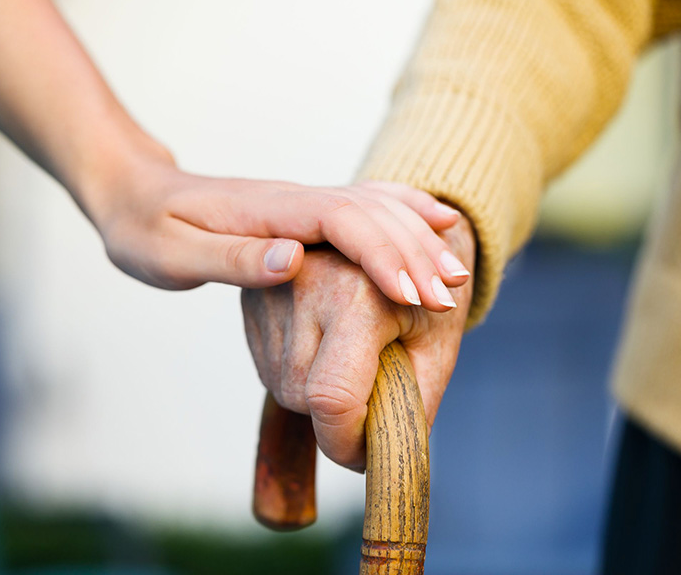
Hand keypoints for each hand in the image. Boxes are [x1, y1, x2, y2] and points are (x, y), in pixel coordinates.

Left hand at [79, 138, 470, 306]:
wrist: (134, 192)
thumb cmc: (145, 229)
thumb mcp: (172, 254)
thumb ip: (232, 259)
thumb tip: (294, 260)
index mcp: (267, 211)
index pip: (340, 221)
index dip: (381, 254)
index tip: (413, 294)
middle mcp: (293, 200)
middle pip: (369, 214)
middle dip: (413, 253)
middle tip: (450, 295)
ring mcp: (301, 202)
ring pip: (375, 208)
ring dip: (416, 238)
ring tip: (455, 273)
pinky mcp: (302, 212)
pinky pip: (364, 206)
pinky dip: (404, 211)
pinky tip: (435, 220)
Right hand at [242, 214, 475, 469]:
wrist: (398, 233)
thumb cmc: (426, 291)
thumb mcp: (436, 347)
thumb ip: (411, 405)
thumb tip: (377, 456)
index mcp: (357, 293)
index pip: (332, 397)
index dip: (346, 443)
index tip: (365, 456)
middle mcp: (303, 282)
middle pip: (302, 397)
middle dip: (336, 418)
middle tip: (372, 394)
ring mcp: (271, 287)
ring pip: (281, 386)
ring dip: (315, 396)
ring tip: (351, 359)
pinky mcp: (252, 295)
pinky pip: (268, 365)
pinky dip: (298, 373)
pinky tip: (325, 346)